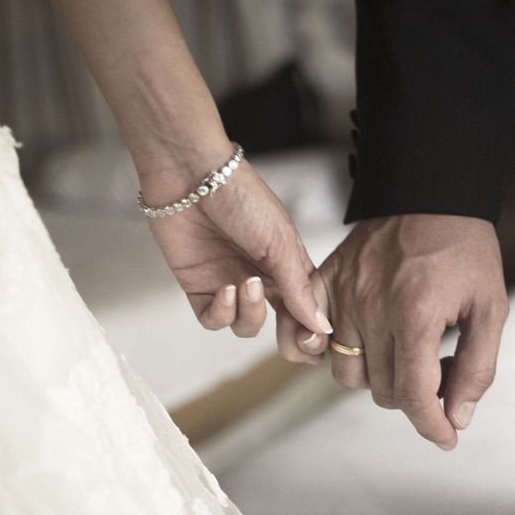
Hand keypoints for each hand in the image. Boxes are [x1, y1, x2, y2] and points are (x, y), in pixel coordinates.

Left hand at [143, 158, 331, 339]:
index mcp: (288, 264)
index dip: (312, 328)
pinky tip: (226, 289)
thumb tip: (323, 328)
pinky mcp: (199, 287)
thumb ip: (300, 289)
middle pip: (279, 323)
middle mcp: (262, 277)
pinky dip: (222, 312)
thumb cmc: (243, 197)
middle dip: (287, 335)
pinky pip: (214, 319)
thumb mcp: (280, 243)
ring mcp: (230, 283)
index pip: (307, 307)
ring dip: (251, 314)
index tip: (316, 339)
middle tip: (291, 339)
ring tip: (247, 284)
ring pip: (246, 325)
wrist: (191, 175)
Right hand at [279, 214, 508, 448]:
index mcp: (415, 316)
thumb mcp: (490, 307)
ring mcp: (342, 296)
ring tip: (405, 352)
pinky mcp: (324, 282)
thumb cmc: (464, 247)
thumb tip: (456, 417)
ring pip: (347, 373)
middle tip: (442, 369)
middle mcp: (372, 309)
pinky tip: (355, 346)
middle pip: (383, 390)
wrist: (429, 191)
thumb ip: (477, 367)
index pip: (414, 395)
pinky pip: (303, 337)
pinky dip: (320, 353)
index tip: (446, 437)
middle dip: (417, 395)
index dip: (433, 426)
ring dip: (378, 376)